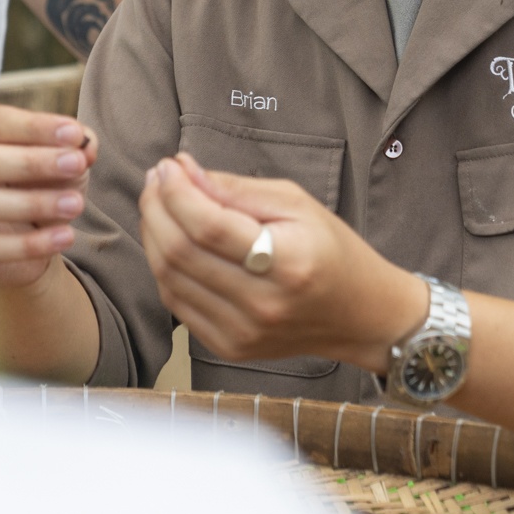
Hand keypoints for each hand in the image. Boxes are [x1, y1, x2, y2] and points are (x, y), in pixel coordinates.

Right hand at [0, 102, 98, 290]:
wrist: (24, 233)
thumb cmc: (37, 178)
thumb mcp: (60, 154)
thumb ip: (74, 143)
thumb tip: (86, 144)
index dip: (33, 127)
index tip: (74, 134)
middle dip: (32, 162)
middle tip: (77, 165)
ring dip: (32, 202)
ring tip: (76, 204)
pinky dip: (29, 244)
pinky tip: (64, 236)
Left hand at [137, 153, 426, 370]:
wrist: (360, 316)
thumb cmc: (334, 251)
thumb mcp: (298, 203)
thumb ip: (237, 189)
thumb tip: (184, 171)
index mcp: (286, 263)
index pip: (209, 226)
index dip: (176, 192)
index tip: (167, 166)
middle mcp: (261, 304)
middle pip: (180, 253)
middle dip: (156, 209)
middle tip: (156, 179)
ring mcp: (242, 332)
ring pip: (170, 279)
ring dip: (153, 235)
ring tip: (157, 203)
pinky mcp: (229, 347)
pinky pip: (177, 305)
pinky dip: (164, 268)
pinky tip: (168, 240)